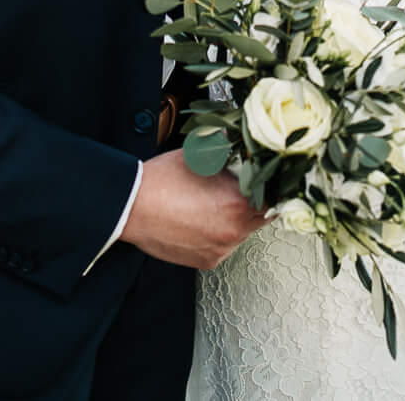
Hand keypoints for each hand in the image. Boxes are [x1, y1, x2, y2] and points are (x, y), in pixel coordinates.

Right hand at [119, 149, 269, 268]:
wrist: (129, 208)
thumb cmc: (161, 181)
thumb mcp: (201, 155)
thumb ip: (229, 152)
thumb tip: (244, 143)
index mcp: (237, 204)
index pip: (275, 198)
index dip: (272, 187)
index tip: (268, 180)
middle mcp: (233, 232)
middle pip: (262, 218)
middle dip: (256, 203)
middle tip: (241, 189)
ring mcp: (220, 250)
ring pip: (243, 233)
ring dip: (237, 219)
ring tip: (214, 204)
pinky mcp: (207, 261)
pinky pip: (224, 245)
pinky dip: (219, 233)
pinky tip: (202, 218)